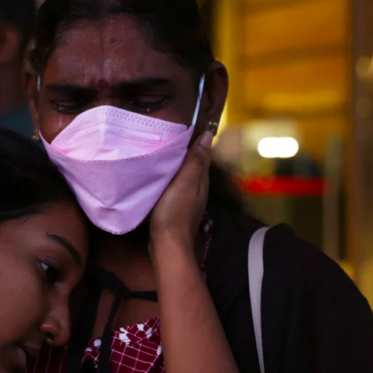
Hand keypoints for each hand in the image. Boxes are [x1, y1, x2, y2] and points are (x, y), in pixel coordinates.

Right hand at [149, 130, 213, 248]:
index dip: (197, 142)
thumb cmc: (175, 209)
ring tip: (165, 155)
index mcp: (201, 180)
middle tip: (171, 139)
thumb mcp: (186, 181)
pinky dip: (172, 179)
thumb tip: (209, 135)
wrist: (167, 243)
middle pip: (195, 166)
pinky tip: (162, 178)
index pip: (203, 155)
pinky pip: (177, 188)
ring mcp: (189, 201)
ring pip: (186, 177)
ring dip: (179, 166)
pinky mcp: (177, 209)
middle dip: (187, 153)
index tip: (184, 129)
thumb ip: (196, 160)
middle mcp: (199, 189)